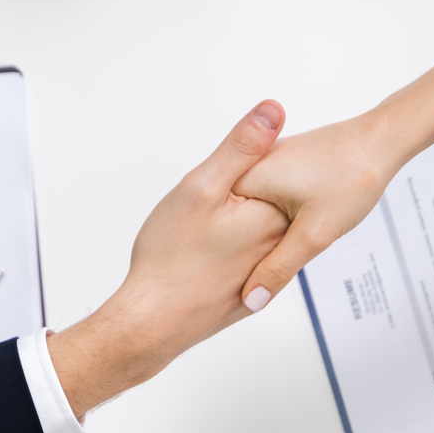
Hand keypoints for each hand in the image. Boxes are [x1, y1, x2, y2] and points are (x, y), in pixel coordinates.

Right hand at [49, 101, 290, 417]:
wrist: (153, 323)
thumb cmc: (171, 258)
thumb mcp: (202, 186)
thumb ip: (242, 146)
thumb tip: (275, 108)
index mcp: (274, 215)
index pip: (275, 170)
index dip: (243, 168)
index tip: (218, 180)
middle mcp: (280, 246)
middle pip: (268, 203)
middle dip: (241, 197)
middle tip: (203, 212)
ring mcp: (267, 274)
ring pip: (257, 233)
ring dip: (237, 225)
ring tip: (203, 232)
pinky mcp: (250, 293)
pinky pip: (247, 259)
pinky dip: (229, 252)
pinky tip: (208, 254)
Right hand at [229, 111, 404, 310]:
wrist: (380, 141)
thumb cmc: (351, 177)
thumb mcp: (314, 233)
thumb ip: (279, 268)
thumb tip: (251, 300)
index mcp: (244, 178)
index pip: (214, 225)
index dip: (222, 255)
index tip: (228, 276)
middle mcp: (247, 166)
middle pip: (230, 220)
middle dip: (240, 246)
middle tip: (248, 271)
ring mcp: (264, 163)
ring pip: (249, 212)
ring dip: (255, 234)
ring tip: (265, 254)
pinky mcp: (280, 165)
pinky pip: (264, 200)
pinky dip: (269, 218)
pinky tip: (284, 230)